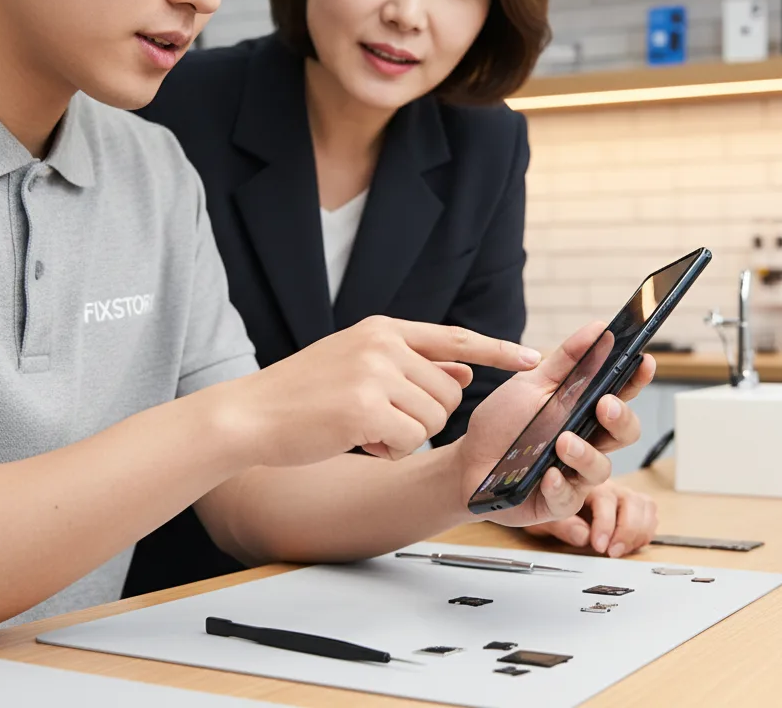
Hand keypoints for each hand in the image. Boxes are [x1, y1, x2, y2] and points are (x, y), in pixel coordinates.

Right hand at [228, 316, 541, 467]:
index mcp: (383, 329)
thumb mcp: (360, 366)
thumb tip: (465, 373)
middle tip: (382, 420)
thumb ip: (412, 366)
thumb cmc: (304, 395)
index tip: (532, 359)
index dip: (496, 350)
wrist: (249, 414)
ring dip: (405, 436)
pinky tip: (357, 441)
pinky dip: (389, 451)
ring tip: (363, 427)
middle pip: (450, 393)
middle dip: (427, 416)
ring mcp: (374, 373)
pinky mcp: (365, 407)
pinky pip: (410, 442)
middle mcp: (383, 344)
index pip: (454, 338)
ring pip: (434, 419)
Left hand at [453, 320, 653, 528]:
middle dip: (621, 417)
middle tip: (605, 404)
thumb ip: (566, 359)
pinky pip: (569, 497)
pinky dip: (559, 485)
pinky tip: (547, 475)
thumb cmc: (503, 421)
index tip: (645, 361)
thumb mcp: (531, 383)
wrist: (469, 460)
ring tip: (563, 442)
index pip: (620, 393)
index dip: (637, 379)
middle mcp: (587, 440)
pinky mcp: (558, 501)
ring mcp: (576, 472)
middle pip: (625, 432)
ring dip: (585, 453)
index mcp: (584, 409)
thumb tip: (598, 327)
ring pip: (601, 467)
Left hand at [520, 480, 656, 556]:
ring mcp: (619, 493)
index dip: (604, 521)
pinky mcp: (630, 505)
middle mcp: (604, 483)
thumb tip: (583, 534)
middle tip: (606, 549)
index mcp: (581, 478)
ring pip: (643, 505)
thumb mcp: (537, 515)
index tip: (597, 543)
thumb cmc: (538, 501)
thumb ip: (560, 524)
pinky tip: (630, 544)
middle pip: (628, 499)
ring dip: (635, 532)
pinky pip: (649, 512)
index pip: (603, 495)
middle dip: (623, 529)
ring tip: (617, 550)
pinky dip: (645, 530)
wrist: (542, 496)